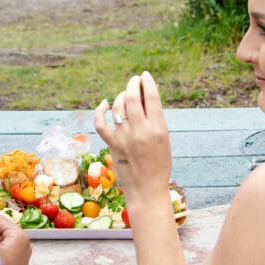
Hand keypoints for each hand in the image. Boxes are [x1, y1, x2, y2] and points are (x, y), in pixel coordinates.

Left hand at [93, 71, 172, 202]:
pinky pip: (101, 123)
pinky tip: (104, 104)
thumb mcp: (163, 139)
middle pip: (133, 98)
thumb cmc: (159, 164)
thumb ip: (154, 120)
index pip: (152, 98)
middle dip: (132, 84)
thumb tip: (144, 98)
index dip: (147, 82)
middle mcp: (141, 131)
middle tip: (134, 80)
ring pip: (118, 107)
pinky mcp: (112, 145)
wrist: (147, 189)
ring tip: (125, 94)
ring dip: (120, 96)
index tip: (145, 76)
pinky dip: (100, 111)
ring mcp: (124, 138)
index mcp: (158, 129)